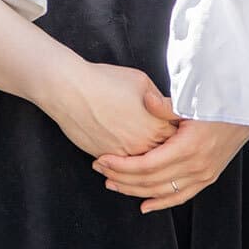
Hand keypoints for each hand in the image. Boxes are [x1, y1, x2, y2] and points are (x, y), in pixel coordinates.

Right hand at [41, 61, 177, 158]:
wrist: (70, 91)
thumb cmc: (104, 81)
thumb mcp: (141, 81)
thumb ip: (158, 99)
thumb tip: (165, 108)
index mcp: (156, 124)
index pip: (177, 138)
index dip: (177, 134)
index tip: (176, 131)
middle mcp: (143, 144)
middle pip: (163, 155)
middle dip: (165, 150)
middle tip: (161, 143)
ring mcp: (124, 155)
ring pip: (142, 165)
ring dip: (144, 159)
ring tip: (142, 150)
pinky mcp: (106, 158)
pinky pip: (121, 167)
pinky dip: (125, 163)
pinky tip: (124, 154)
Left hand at [93, 93, 248, 212]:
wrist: (247, 112)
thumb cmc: (217, 104)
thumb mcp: (192, 101)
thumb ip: (167, 105)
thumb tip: (146, 99)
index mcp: (188, 147)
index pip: (147, 164)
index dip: (123, 165)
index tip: (103, 159)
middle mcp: (195, 166)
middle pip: (150, 181)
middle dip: (122, 177)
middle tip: (100, 171)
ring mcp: (203, 175)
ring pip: (162, 192)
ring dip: (135, 190)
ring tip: (113, 184)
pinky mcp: (207, 177)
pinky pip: (181, 196)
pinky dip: (161, 202)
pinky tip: (144, 205)